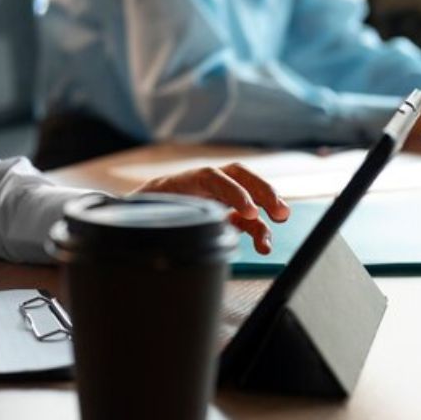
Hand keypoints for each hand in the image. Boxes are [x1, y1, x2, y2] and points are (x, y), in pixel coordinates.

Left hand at [131, 162, 290, 254]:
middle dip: (261, 190)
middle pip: (236, 175)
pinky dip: (259, 229)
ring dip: (267, 204)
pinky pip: (247, 217)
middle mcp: (202, 185)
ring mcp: (216, 196)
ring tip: (281, 218)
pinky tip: (263, 244)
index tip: (249, 212)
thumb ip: (153, 221)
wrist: (138, 216)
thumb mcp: (143, 218)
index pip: (211, 178)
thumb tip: (147, 226)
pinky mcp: (225, 213)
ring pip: (247, 192)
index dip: (233, 192)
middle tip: (277, 209)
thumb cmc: (142, 216)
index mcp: (180, 182)